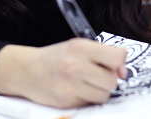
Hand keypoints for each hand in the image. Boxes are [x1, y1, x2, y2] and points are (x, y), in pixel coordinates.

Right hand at [0, 38, 126, 107]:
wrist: (27, 70)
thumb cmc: (55, 58)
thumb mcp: (76, 46)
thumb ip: (101, 54)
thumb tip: (123, 70)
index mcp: (80, 47)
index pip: (116, 57)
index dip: (120, 63)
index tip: (116, 65)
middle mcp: (76, 65)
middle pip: (112, 80)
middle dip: (108, 79)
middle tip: (96, 74)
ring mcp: (71, 85)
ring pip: (104, 95)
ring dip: (99, 91)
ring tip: (86, 83)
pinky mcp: (67, 101)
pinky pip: (90, 103)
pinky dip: (87, 98)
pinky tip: (76, 90)